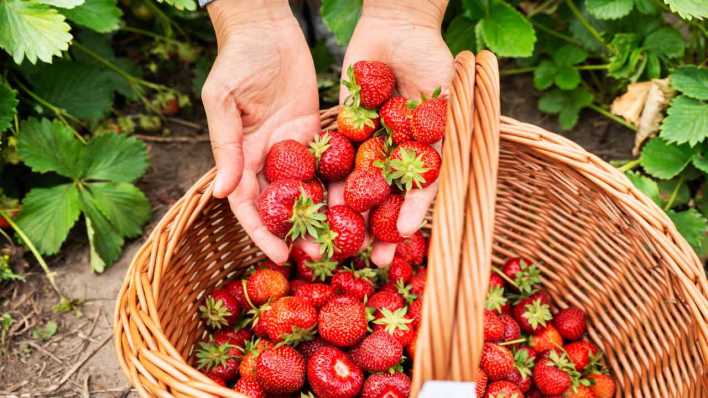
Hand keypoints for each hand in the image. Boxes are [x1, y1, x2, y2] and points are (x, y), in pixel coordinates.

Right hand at [202, 0, 319, 263]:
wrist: (267, 28)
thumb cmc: (236, 61)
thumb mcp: (223, 103)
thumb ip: (225, 147)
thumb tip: (219, 193)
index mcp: (242, 156)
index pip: (249, 204)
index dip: (262, 232)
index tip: (278, 255)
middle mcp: (269, 158)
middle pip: (283, 204)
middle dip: (297, 231)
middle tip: (319, 254)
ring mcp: (295, 148)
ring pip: (310, 189)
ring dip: (324, 215)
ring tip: (345, 238)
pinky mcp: (319, 132)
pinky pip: (331, 162)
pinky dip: (342, 183)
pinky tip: (360, 203)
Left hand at [338, 0, 453, 265]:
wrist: (396, 26)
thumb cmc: (432, 60)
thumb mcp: (447, 102)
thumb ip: (445, 140)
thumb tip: (439, 182)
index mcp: (424, 154)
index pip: (419, 194)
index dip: (412, 216)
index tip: (405, 239)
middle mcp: (397, 155)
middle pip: (388, 199)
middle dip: (381, 229)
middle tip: (376, 259)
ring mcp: (370, 145)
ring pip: (359, 187)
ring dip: (351, 217)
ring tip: (342, 245)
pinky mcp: (344, 130)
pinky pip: (334, 161)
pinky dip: (327, 182)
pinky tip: (318, 205)